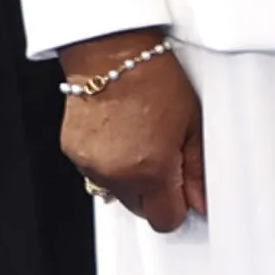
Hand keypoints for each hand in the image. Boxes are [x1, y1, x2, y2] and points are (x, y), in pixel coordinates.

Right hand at [57, 31, 204, 232]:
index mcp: (151, 171)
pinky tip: (120, 135)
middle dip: (155, 193)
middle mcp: (117, 174)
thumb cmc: (153, 80)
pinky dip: (109, 163)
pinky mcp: (74, 153)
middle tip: (164, 158)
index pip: (166, 220)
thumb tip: (201, 200)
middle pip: (141, 210)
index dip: (178, 207)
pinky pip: (96, 173)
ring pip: (117, 193)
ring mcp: (91, 166)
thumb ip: (196, 169)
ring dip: (130, 178)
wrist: (112, 54)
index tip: (183, 190)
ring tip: (140, 141)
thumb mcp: (190, 124)